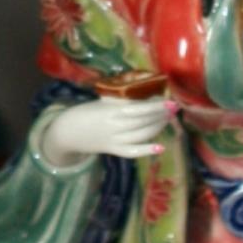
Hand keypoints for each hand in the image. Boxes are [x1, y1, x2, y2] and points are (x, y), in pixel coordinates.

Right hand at [44, 93, 178, 164]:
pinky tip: (160, 148)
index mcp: (110, 111)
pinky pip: (132, 152)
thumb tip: (143, 90)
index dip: (156, 106)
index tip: (169, 100)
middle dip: (161, 115)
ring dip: (158, 127)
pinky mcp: (114, 151)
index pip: (138, 108)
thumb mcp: (102, 101)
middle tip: (174, 108)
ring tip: (169, 119)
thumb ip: (120, 99)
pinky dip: (146, 151)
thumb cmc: (85, 112)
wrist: (68, 132)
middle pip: (143, 122)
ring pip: (142, 135)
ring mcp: (115, 141)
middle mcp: (114, 126)